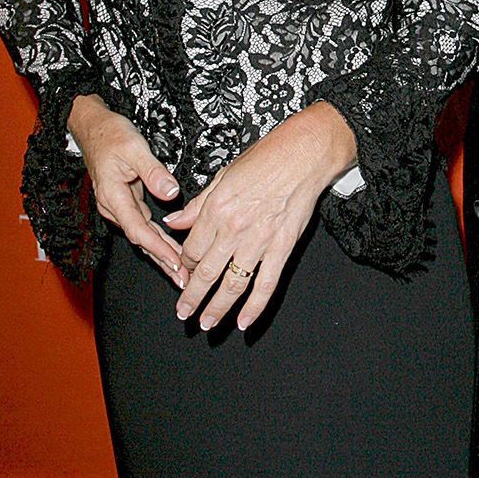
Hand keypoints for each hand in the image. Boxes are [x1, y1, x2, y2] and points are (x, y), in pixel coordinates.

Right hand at [67, 93, 185, 285]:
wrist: (93, 128)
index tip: (175, 261)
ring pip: (143, 236)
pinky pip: (144, 226)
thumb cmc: (111, 135)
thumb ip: (153, 172)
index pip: (137, 229)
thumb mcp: (134, 148)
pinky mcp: (126, 202)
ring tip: (181, 272)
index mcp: (113, 196)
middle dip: (162, 261)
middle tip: (183, 279)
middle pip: (141, 240)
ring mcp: (119, 206)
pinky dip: (158, 239)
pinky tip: (172, 250)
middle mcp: (114, 206)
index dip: (157, 247)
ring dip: (161, 254)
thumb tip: (170, 191)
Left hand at [165, 101, 356, 332]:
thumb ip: (198, 204)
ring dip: (217, 308)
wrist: (304, 154)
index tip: (182, 274)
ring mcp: (259, 240)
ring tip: (207, 323)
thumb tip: (175, 221)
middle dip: (191, 297)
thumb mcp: (223, 175)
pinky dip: (254, 307)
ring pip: (232, 285)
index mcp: (215, 208)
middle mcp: (233, 228)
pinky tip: (244, 322)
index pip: (191, 249)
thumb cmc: (266, 158)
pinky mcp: (282, 247)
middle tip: (184, 313)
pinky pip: (265, 284)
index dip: (183, 265)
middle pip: (205, 273)